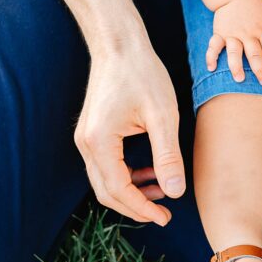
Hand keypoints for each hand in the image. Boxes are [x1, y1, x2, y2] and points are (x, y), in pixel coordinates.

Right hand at [75, 41, 185, 225]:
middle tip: (164, 214)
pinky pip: (106, 166)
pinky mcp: (92, 133)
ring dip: (131, 192)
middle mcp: (86, 143)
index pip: (118, 190)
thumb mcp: (163, 116)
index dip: (142, 209)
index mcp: (100, 141)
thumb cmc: (142, 73)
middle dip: (135, 207)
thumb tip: (175, 192)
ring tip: (162, 193)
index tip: (165, 217)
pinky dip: (126, 176)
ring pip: (105, 181)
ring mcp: (86, 138)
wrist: (120, 44)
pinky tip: (150, 175)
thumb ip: (167, 156)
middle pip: (106, 191)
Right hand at [207, 0, 261, 84]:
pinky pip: (214, 45)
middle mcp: (247, 33)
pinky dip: (211, 56)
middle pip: (254, 54)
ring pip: (234, 52)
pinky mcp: (220, 32)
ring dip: (236, 66)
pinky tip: (211, 68)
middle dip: (260, 69)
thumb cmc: (257, 1)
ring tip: (239, 79)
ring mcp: (232, 33)